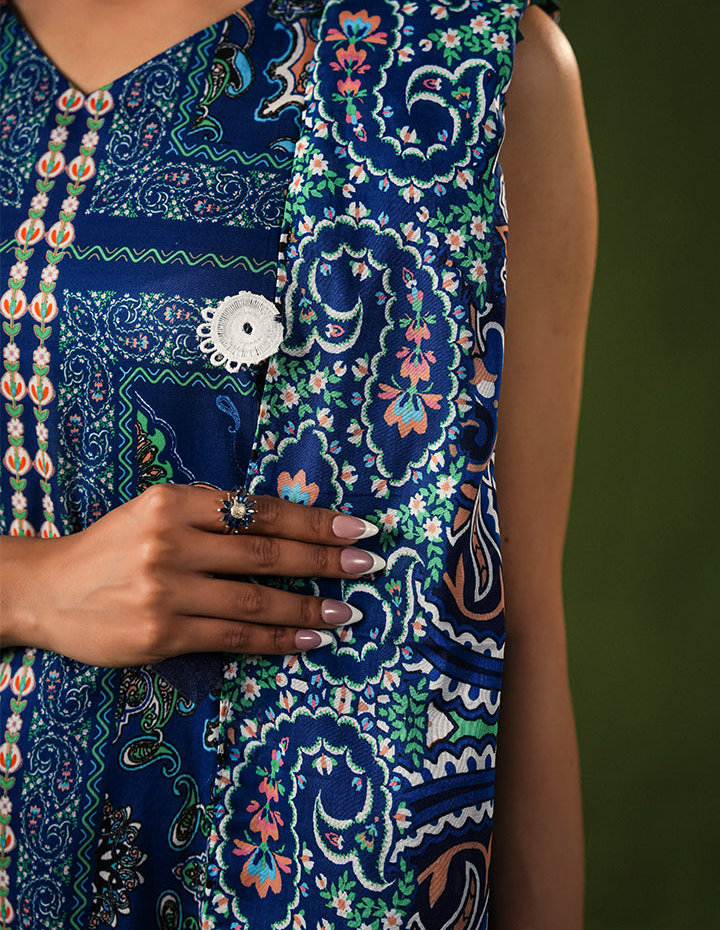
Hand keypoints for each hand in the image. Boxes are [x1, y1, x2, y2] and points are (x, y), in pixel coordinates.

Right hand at [1, 484, 382, 666]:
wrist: (46, 589)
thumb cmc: (112, 547)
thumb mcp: (157, 512)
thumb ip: (212, 517)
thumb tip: (287, 529)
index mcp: (174, 502)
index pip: (258, 511)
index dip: (312, 521)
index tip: (355, 527)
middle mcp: (171, 541)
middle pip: (264, 552)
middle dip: (324, 559)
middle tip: (368, 564)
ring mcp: (166, 590)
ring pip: (255, 601)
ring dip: (309, 607)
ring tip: (349, 611)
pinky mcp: (161, 634)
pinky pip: (233, 638)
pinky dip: (278, 640)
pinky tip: (311, 639)